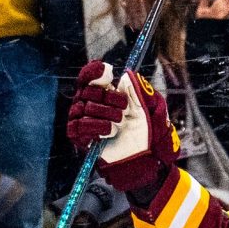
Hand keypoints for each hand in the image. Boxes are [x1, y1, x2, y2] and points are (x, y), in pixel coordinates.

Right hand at [65, 60, 180, 202]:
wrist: (143, 155)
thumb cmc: (145, 130)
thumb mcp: (149, 107)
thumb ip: (139, 90)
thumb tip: (126, 75)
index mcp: (104, 93)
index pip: (89, 76)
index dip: (94, 72)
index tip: (106, 72)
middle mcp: (89, 103)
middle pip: (88, 90)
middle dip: (109, 98)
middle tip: (123, 110)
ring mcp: (81, 119)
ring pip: (84, 107)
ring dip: (107, 115)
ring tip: (119, 124)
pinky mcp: (79, 136)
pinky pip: (79, 126)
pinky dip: (97, 127)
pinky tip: (109, 132)